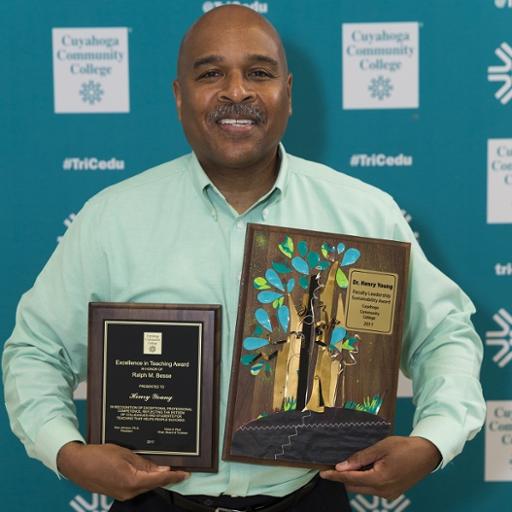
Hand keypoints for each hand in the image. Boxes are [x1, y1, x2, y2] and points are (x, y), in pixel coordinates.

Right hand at [57, 442, 189, 500]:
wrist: (77, 465)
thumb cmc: (99, 455)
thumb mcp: (124, 454)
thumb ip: (144, 462)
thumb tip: (161, 468)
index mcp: (132, 481)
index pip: (159, 479)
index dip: (174, 476)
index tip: (186, 473)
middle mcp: (129, 492)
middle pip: (153, 484)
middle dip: (167, 477)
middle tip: (181, 469)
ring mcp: (123, 494)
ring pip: (145, 485)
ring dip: (157, 478)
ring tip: (168, 469)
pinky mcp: (118, 492)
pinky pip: (137, 486)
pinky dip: (146, 479)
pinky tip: (150, 472)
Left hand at [319, 436, 441, 499]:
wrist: (426, 454)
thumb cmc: (404, 447)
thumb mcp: (381, 448)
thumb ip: (361, 457)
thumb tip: (342, 466)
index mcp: (379, 479)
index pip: (350, 479)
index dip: (335, 476)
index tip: (323, 472)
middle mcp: (383, 492)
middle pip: (354, 487)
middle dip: (342, 478)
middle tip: (333, 466)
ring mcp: (388, 495)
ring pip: (363, 489)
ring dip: (354, 479)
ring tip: (348, 465)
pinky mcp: (392, 493)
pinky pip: (372, 489)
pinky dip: (364, 480)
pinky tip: (363, 469)